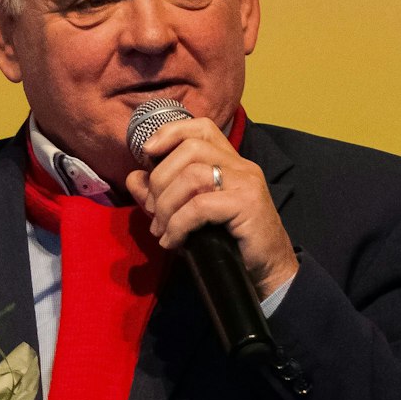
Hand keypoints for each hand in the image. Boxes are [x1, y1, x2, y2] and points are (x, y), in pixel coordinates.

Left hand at [126, 117, 297, 299]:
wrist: (266, 271)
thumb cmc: (225, 242)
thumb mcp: (184, 215)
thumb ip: (159, 194)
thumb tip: (134, 177)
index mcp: (228, 162)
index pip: (200, 128)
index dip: (170, 132)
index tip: (147, 152)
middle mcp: (241, 166)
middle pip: (190, 149)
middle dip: (160, 180)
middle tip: (154, 212)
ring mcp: (247, 183)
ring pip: (192, 175)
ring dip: (167, 205)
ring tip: (163, 230)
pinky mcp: (248, 205)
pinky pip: (200, 206)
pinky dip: (178, 224)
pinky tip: (173, 241)